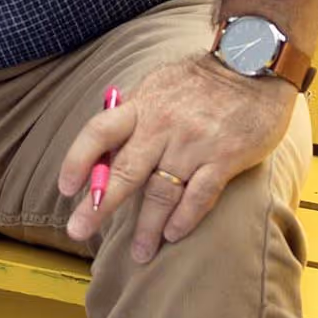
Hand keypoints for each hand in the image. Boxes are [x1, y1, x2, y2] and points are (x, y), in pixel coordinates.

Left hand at [55, 54, 294, 262]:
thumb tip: (104, 142)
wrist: (252, 65)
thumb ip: (132, 111)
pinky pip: (199, 196)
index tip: (65, 187)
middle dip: (98, 206)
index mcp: (141, 105)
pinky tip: (173, 235)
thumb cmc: (201, 78)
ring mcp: (193, 143)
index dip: (77, 159)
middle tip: (79, 231)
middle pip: (124, 171)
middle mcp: (162, 125)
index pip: (98, 131)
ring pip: (161, 192)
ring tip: (140, 252)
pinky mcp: (224, 157)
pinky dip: (184, 219)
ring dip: (147, 226)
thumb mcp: (158, 84)